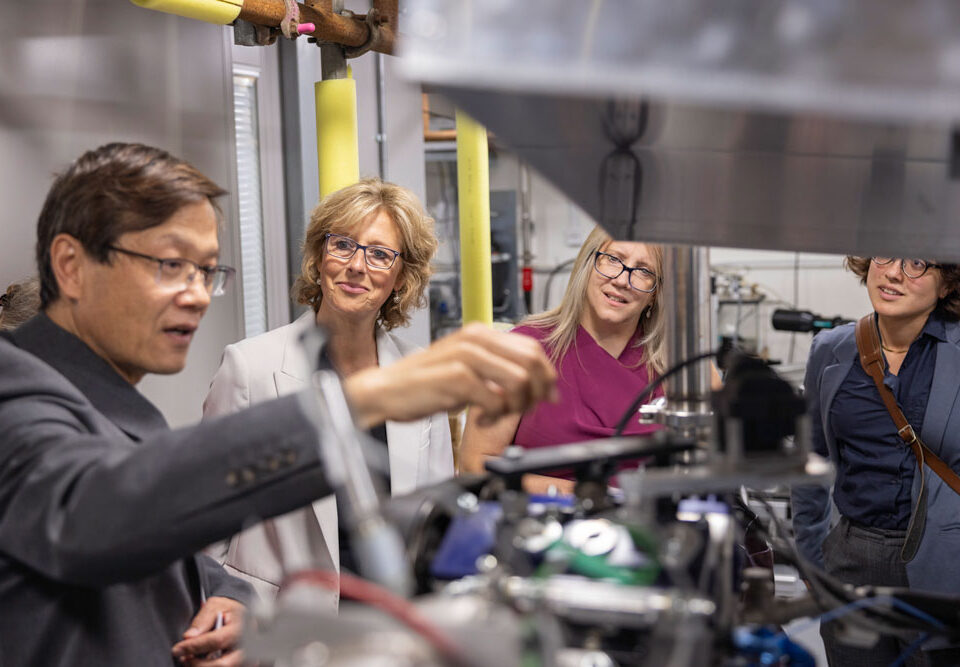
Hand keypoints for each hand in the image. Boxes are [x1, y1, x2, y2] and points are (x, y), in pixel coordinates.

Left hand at [171, 596, 244, 665]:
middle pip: (223, 664)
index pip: (216, 641)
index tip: (177, 649)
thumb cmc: (228, 609)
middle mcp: (247, 644)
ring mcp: (247, 657)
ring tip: (191, 660)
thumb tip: (189, 637)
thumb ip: (202, 620)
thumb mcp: (214, 606)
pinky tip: (202, 663)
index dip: (194, 647)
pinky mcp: (244, 663)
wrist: (241, 612)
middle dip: (199, 664)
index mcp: (241, 626)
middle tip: (184, 658)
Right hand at [345, 323, 557, 427]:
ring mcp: (467, 356)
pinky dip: (495, 415)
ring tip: (496, 414)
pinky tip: (481, 418)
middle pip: (532, 362)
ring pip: (520, 381)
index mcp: (481, 333)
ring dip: (515, 405)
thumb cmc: (425, 384)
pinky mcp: (458, 377)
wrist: (386, 391)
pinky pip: (497, 399)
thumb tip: (541, 387)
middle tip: (523, 409)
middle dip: (537, 391)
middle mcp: (476, 339)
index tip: (547, 396)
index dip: (546, 376)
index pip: (532, 348)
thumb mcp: (467, 369)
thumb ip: (499, 371)